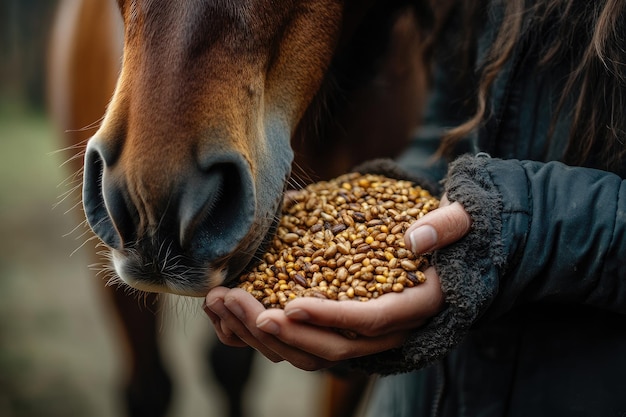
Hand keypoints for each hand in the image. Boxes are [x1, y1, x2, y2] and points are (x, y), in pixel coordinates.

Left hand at [203, 194, 470, 370]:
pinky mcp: (336, 329)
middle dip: (280, 330)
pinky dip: (261, 334)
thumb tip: (419, 236)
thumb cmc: (446, 235)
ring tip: (219, 303)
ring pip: (307, 352)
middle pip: (330, 347)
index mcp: (414, 307)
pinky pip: (298, 343)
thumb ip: (447, 226)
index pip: (370, 322)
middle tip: (236, 302)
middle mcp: (386, 333)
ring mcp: (357, 335)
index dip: (332, 318)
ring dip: (260, 334)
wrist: (440, 253)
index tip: (291, 305)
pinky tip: (226, 315)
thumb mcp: (458, 223)